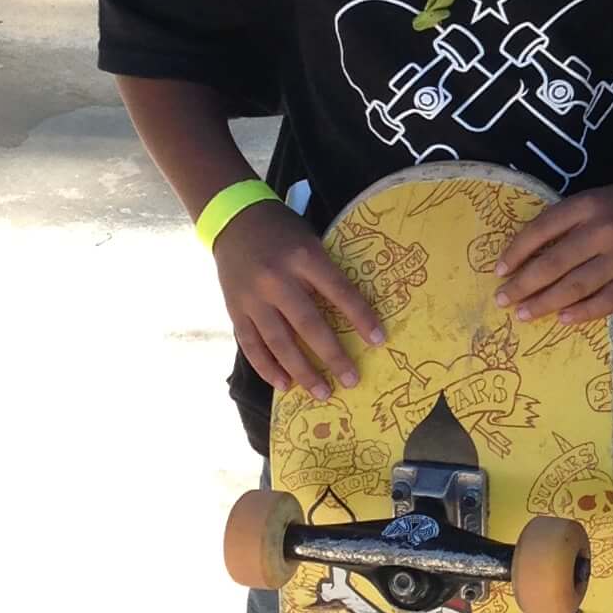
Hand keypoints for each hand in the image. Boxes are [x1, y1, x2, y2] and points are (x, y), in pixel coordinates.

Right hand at [213, 203, 384, 397]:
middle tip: (352, 380)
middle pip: (309, 325)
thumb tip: (353, 313)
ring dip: (302, 371)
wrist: (233, 220)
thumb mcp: (310, 241)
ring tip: (323, 392)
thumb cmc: (282, 231)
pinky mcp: (235, 310)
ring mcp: (253, 298)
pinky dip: (268, 368)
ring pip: (279, 342)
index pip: (339, 292)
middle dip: (333, 356)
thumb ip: (325, 274)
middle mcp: (278, 280)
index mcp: (304, 257)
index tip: (379, 341)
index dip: (360, 318)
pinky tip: (285, 385)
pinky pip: (252, 345)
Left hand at [497, 173, 612, 325]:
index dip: (517, 252)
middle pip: (554, 263)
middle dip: (524, 284)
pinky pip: (607, 301)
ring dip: (546, 302)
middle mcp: (603, 230)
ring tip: (524, 313)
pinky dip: (583, 312)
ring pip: (576, 286)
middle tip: (502, 299)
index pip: (541, 230)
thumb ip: (566, 222)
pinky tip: (563, 319)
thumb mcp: (595, 198)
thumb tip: (528, 255)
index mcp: (587, 205)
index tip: (499, 270)